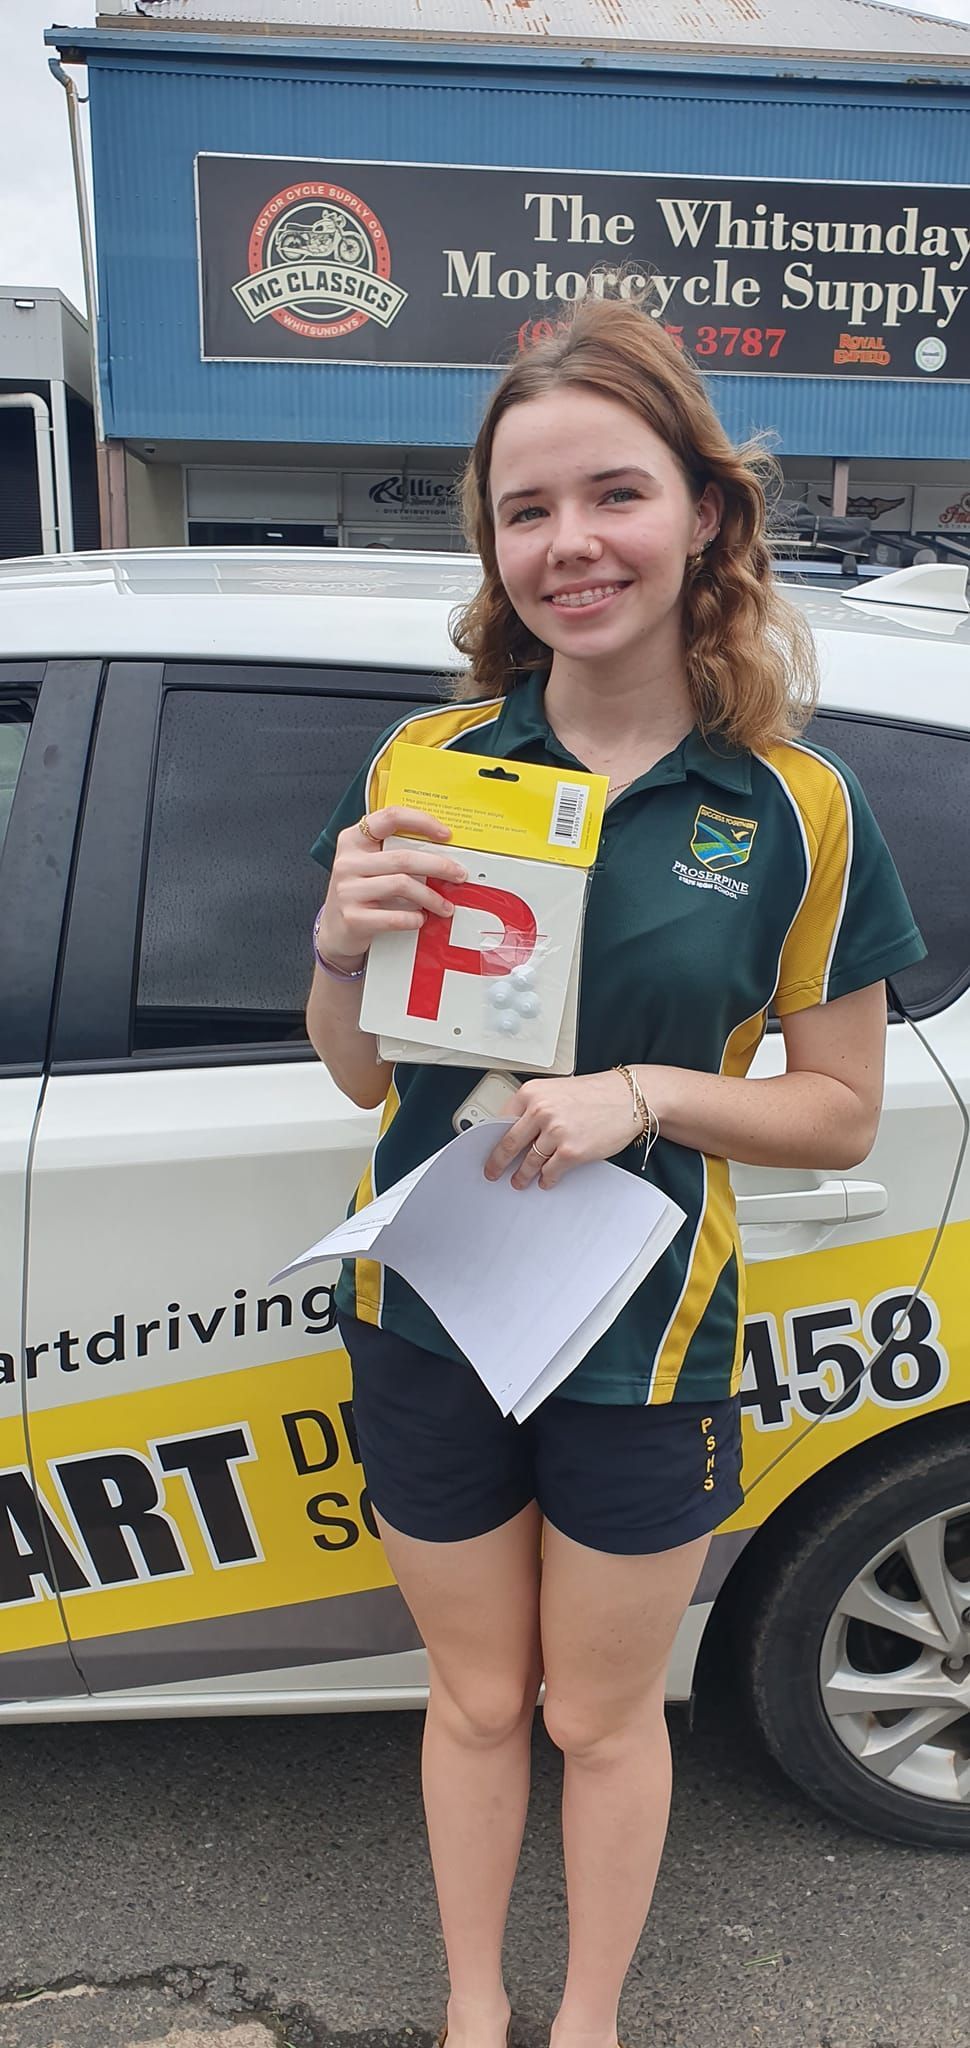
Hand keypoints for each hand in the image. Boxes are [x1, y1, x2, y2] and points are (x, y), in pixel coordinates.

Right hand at [315, 806, 468, 966]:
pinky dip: (414, 918)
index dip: (421, 822)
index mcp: (353, 840)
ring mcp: (347, 890)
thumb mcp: (369, 865)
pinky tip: (421, 919)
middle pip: (403, 858)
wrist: (336, 931)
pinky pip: (394, 916)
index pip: (390, 818)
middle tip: (459, 875)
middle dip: (439, 866)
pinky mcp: (353, 918)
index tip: (445, 834)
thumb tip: (443, 854)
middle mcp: (348, 862)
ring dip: (431, 897)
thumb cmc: (361, 893)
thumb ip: (394, 854)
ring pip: (402, 885)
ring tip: (445, 906)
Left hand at [483, 1072, 641, 1189]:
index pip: (501, 1120)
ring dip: (522, 1175)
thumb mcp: (558, 1090)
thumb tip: (518, 1131)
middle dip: (497, 1163)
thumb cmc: (597, 1093)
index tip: (487, 1150)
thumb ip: (536, 1107)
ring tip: (518, 1181)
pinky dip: (546, 1179)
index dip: (492, 1139)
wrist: (629, 1097)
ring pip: (529, 1161)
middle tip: (491, 1172)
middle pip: (509, 1144)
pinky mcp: (571, 1152)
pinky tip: (545, 1181)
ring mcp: (555, 1133)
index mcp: (532, 1093)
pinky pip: (550, 1172)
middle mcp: (540, 1111)